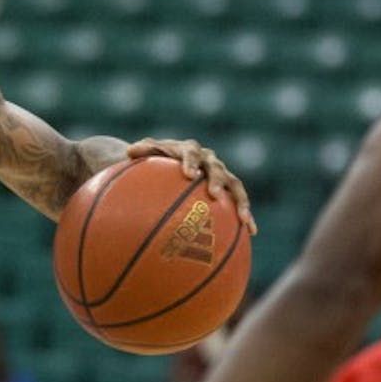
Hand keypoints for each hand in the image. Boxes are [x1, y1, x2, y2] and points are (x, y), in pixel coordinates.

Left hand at [128, 137, 257, 234]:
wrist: (169, 160)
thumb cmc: (154, 159)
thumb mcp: (147, 153)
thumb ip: (141, 150)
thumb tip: (129, 151)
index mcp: (189, 149)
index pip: (191, 153)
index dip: (190, 162)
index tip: (188, 174)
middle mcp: (209, 160)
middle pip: (218, 168)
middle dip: (218, 181)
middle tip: (215, 195)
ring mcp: (221, 174)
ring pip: (236, 186)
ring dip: (241, 201)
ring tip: (243, 220)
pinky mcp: (228, 189)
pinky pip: (239, 202)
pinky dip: (246, 215)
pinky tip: (251, 232)